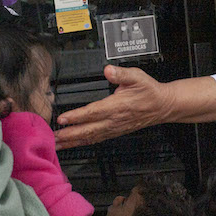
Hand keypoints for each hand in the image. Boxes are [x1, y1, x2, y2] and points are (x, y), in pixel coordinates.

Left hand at [55, 65, 170, 148]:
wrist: (162, 106)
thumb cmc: (149, 91)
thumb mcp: (137, 76)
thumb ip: (121, 74)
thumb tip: (108, 70)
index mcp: (117, 106)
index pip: (92, 112)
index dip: (76, 117)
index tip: (62, 119)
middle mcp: (114, 120)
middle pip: (88, 130)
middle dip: (69, 135)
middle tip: (53, 138)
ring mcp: (114, 128)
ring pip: (91, 137)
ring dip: (74, 141)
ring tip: (58, 144)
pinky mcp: (115, 132)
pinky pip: (97, 139)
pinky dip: (84, 142)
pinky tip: (75, 143)